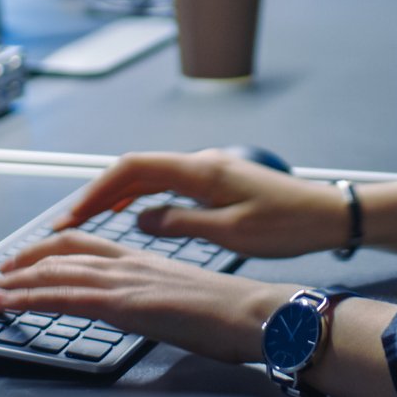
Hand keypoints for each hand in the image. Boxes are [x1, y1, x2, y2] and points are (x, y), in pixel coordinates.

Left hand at [0, 233, 296, 364]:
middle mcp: (127, 262)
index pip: (81, 247)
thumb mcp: (182, 298)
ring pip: (53, 273)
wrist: (256, 313)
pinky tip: (8, 303)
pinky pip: (65, 297)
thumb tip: (141, 307)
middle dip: (16, 267)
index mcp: (141, 259)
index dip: (43, 253)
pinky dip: (29, 298)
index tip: (16, 266)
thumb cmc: (231, 313)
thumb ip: (155, 296)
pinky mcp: (125, 303)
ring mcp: (125, 280)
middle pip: (58, 255)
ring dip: (10, 284)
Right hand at [53, 149, 353, 258]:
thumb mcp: (231, 234)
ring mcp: (209, 169)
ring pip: (150, 175)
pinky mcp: (217, 180)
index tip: (72, 215)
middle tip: (68, 222)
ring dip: (117, 194)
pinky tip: (131, 213)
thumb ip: (181, 224)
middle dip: (98, 193)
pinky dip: (141, 195)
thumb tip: (139, 219)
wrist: (328, 215)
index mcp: (201, 170)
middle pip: (136, 169)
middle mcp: (202, 162)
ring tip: (88, 221)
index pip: (133, 169)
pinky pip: (167, 182)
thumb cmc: (288, 226)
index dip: (96, 190)